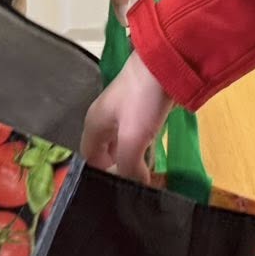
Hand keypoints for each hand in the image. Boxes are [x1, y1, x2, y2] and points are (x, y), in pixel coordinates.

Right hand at [81, 51, 171, 185]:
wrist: (166, 62)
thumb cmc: (141, 99)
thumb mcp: (132, 137)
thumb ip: (130, 166)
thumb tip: (136, 189)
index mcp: (94, 124)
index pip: (88, 159)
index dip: (98, 176)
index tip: (114, 193)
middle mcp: (104, 120)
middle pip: (105, 153)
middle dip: (117, 171)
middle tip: (132, 192)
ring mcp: (123, 113)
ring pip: (122, 145)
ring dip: (132, 161)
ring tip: (144, 182)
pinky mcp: (141, 110)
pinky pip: (137, 137)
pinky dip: (143, 150)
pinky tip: (154, 161)